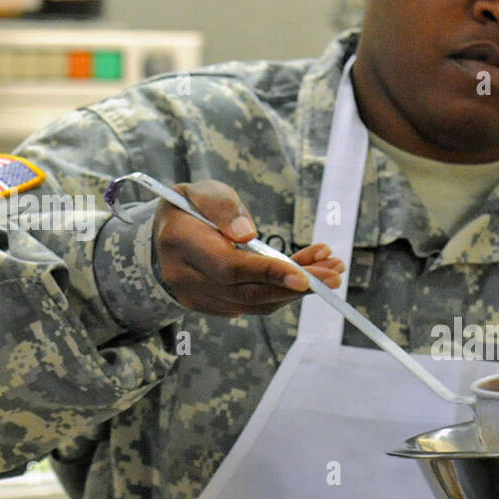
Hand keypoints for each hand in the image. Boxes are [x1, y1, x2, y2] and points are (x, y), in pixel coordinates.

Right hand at [154, 180, 344, 316]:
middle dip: (295, 285)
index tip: (304, 276)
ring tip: (331, 270)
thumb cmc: (190, 207)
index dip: (268, 273)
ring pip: (255, 302)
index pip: (229, 267)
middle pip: (247, 292)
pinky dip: (284, 292)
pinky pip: (253, 305)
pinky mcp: (213, 307)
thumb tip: (247, 234)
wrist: (164, 236)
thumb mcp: (202, 190)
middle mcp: (185, 278)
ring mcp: (198, 298)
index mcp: (180, 243)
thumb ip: (223, 207)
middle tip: (334, 274)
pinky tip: (309, 274)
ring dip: (297, 290)